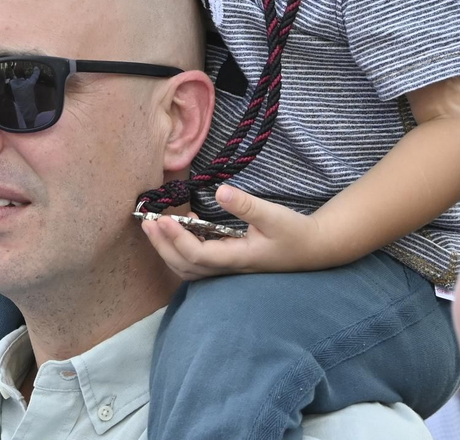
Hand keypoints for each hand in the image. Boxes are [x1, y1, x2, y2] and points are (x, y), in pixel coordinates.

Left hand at [139, 184, 331, 278]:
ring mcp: (228, 269)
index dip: (177, 239)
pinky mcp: (229, 263)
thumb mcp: (273, 215)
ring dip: (168, 251)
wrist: (312, 249)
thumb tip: (220, 191)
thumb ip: (246, 205)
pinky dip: (181, 252)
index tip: (162, 219)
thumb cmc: (294, 232)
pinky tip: (178, 232)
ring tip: (154, 229)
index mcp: (238, 258)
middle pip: (185, 267)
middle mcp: (228, 269)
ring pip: (189, 270)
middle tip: (147, 223)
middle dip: (163, 246)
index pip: (197, 255)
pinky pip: (197, 264)